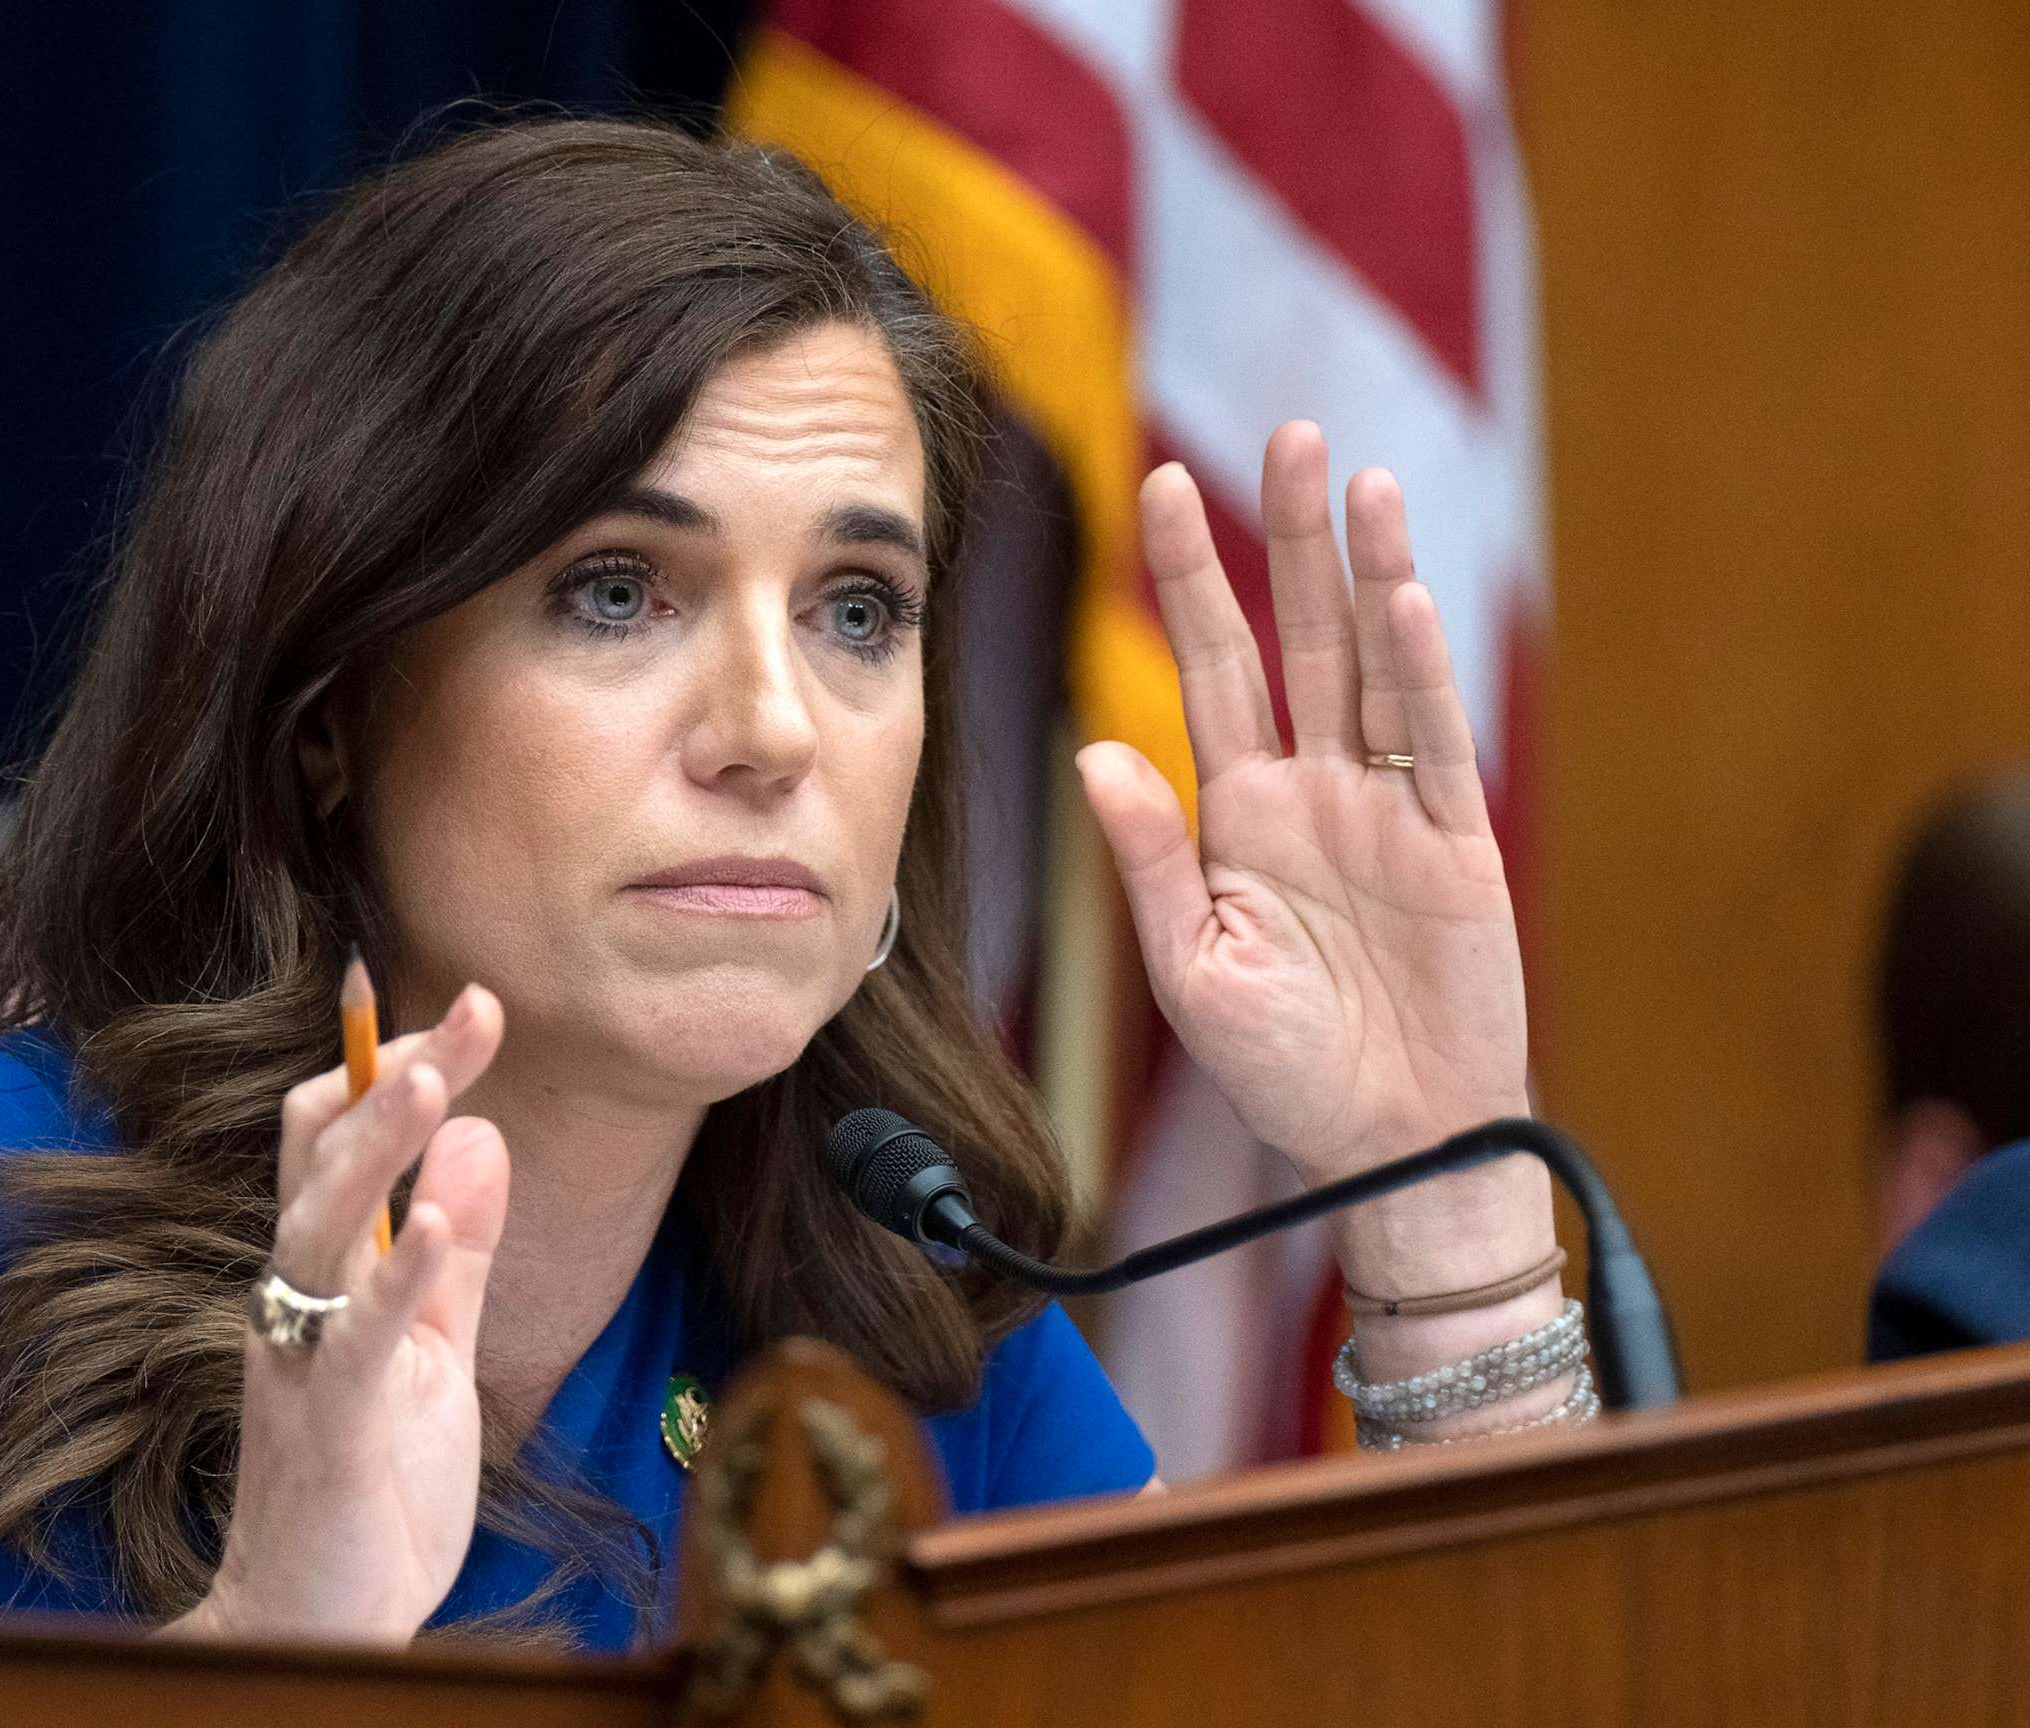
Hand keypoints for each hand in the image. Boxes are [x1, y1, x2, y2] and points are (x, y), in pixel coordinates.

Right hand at [174, 983, 508, 1645]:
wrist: (319, 1622)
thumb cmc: (373, 1489)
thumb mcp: (432, 1349)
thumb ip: (455, 1251)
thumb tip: (483, 1135)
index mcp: (323, 1276)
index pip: (342, 1143)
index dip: (397, 1068)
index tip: (471, 1004)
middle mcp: (297, 1300)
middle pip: (329, 1159)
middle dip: (398, 1075)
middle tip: (473, 1003)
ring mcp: (304, 1361)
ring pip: (325, 1228)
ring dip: (380, 1150)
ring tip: (434, 1076)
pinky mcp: (332, 1428)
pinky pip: (357, 1341)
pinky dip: (398, 1281)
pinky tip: (438, 1228)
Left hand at [1080, 424, 1543, 1288]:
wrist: (1389, 1144)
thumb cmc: (1285, 1069)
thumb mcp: (1196, 971)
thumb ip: (1152, 862)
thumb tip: (1093, 755)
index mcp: (1239, 812)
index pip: (1212, 669)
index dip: (1191, 579)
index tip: (1163, 485)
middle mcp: (1314, 789)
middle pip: (1300, 637)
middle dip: (1288, 538)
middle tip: (1282, 435)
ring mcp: (1389, 809)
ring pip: (1377, 667)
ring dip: (1367, 575)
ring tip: (1357, 480)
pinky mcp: (1455, 846)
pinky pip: (1435, 744)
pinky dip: (1423, 673)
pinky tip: (1406, 597)